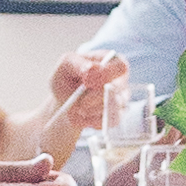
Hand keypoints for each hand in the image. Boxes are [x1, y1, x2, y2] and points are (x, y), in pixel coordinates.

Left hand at [17, 49, 125, 163]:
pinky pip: (108, 122)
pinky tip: (81, 116)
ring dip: (90, 111)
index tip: (87, 81)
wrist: (64, 100)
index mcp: (113, 62)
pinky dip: (90, 121)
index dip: (106, 75)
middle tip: (80, 102)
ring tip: (76, 108)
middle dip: (94, 98)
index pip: (121, 67)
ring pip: (112, 109)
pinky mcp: (115, 118)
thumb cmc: (68, 76)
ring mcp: (121, 101)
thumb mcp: (67, 64)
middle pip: (116, 91)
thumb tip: (92, 69)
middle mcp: (121, 81)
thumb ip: (79, 64)